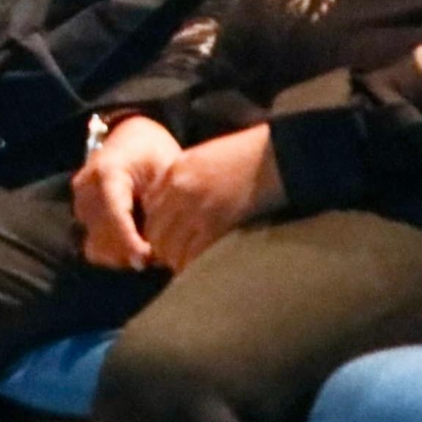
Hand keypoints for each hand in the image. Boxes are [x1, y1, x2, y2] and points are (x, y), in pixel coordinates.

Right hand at [69, 116, 181, 269]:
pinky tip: (133, 244)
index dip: (128, 240)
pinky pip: (93, 247)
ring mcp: (79, 202)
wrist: (131, 139)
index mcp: (107, 172)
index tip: (146, 258)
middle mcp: (86, 189)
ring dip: (122, 254)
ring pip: (96, 246)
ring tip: (148, 248)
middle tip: (159, 253)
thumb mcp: (166, 168)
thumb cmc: (153, 152)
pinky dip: (113, 252)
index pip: (114, 213)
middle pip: (102, 235)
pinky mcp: (80, 215)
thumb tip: (161, 240)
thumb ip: (162, 201)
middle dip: (129, 251)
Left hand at [135, 124, 283, 272]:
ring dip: (175, 259)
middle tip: (171, 258)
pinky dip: (192, 264)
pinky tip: (197, 267)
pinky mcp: (215, 224)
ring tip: (184, 265)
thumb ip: (178, 177)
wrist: (272, 156)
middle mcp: (179, 191)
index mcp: (174, 172)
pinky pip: (192, 254)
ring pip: (170, 248)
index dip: (154, 228)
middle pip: (155, 232)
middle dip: (160, 249)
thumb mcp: (200, 157)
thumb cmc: (242, 155)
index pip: (149, 210)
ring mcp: (196, 209)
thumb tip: (162, 203)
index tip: (162, 238)